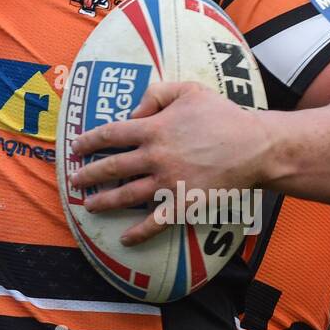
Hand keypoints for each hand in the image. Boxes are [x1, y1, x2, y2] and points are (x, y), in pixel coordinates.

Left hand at [67, 82, 271, 245]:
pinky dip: (138, 233)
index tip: (75, 148)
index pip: (110, 135)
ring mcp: (168, 182)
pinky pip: (155, 222)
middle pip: (111, 167)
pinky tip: (124, 239)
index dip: (88, 141)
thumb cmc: (222, 115)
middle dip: (88, 174)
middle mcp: (155, 156)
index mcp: (153, 128)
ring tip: (88, 206)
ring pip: (126, 195)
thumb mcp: (188, 90)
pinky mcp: (183, 203)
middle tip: (74, 180)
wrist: (255, 146)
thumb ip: (155, 94)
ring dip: (104, 202)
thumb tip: (133, 111)